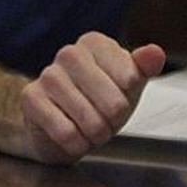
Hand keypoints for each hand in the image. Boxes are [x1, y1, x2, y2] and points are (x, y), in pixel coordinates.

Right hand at [17, 34, 165, 163]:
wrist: (60, 126)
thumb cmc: (98, 101)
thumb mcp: (128, 85)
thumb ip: (145, 67)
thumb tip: (155, 53)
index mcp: (95, 43)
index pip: (130, 77)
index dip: (128, 98)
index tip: (118, 97)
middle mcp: (69, 53)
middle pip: (113, 102)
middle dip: (114, 122)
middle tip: (106, 122)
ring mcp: (48, 75)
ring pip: (89, 119)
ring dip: (95, 135)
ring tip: (89, 130)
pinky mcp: (31, 98)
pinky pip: (64, 131)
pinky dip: (75, 143)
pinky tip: (72, 137)